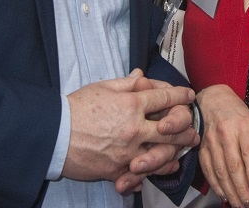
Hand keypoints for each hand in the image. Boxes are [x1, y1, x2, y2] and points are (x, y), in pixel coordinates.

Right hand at [63, 70, 197, 184]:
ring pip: (162, 153)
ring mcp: (128, 151)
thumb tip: (141, 75)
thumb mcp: (102, 87)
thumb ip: (126, 83)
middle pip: (171, 128)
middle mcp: (134, 128)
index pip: (164, 98)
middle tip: (193, 129)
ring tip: (184, 150)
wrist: (55, 135)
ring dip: (176, 151)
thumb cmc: (75, 108)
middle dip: (186, 127)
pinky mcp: (119, 170)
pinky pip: (143, 172)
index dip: (180, 95)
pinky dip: (156, 170)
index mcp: (131, 104)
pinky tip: (165, 167)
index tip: (188, 95)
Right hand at [195, 84, 248, 207]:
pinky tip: (223, 194)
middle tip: (248, 203)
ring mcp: (211, 142)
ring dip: (229, 190)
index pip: (248, 152)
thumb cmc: (233, 110)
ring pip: (220, 170)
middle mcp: (225, 134)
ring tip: (238, 203)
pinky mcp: (202, 148)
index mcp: (241, 127)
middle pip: (233, 165)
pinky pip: (208, 169)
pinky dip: (215, 184)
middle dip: (241, 188)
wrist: (210, 98)